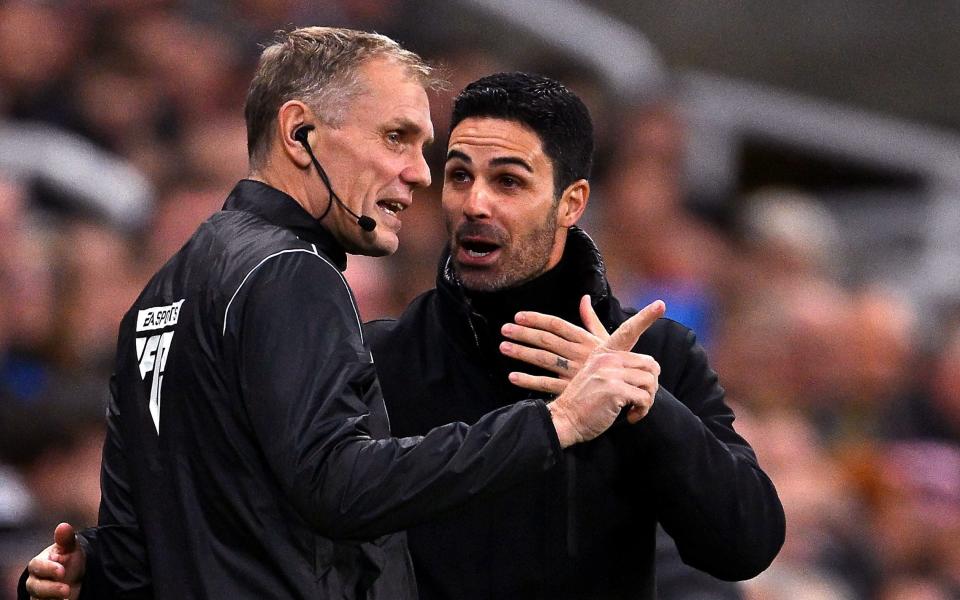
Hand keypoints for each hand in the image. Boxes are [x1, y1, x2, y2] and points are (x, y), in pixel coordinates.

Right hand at [25, 523, 84, 599]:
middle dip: (51, 589)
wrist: (75, 574)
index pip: (37, 566)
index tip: (62, 570)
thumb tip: (63, 526)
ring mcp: (39, 595)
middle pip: (37, 587)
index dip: (48, 568)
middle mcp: (35, 581)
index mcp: (38, 564)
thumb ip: (66, 539)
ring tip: (66, 598)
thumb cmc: (68, 558)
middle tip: (66, 590)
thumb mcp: (70, 548)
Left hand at [503, 297, 661, 421]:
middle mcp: (578, 353)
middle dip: (524, 334)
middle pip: (547, 340)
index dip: (537, 319)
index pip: (558, 325)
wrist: (629, 389)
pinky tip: (512, 377)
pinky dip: (529, 381)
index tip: (519, 316)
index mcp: (586, 339)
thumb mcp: (606, 339)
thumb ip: (591, 319)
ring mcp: (574, 372)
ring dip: (522, 353)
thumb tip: (584, 298)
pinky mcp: (571, 389)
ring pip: (544, 360)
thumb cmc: (615, 362)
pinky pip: (547, 385)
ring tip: (503, 347)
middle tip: (504, 329)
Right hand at [542, 300, 664, 446]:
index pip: (628, 330)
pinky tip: (630, 416)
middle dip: (651, 386)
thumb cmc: (583, 401)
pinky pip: (644, 397)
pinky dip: (641, 411)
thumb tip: (617, 344)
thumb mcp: (592, 372)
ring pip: (650, 382)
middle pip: (650, 364)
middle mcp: (607, 358)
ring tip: (633, 410)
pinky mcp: (615, 389)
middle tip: (640, 400)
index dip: (645, 316)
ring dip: (646, 402)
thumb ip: (607, 362)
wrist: (565, 419)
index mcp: (603, 352)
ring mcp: (610, 372)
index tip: (661, 303)